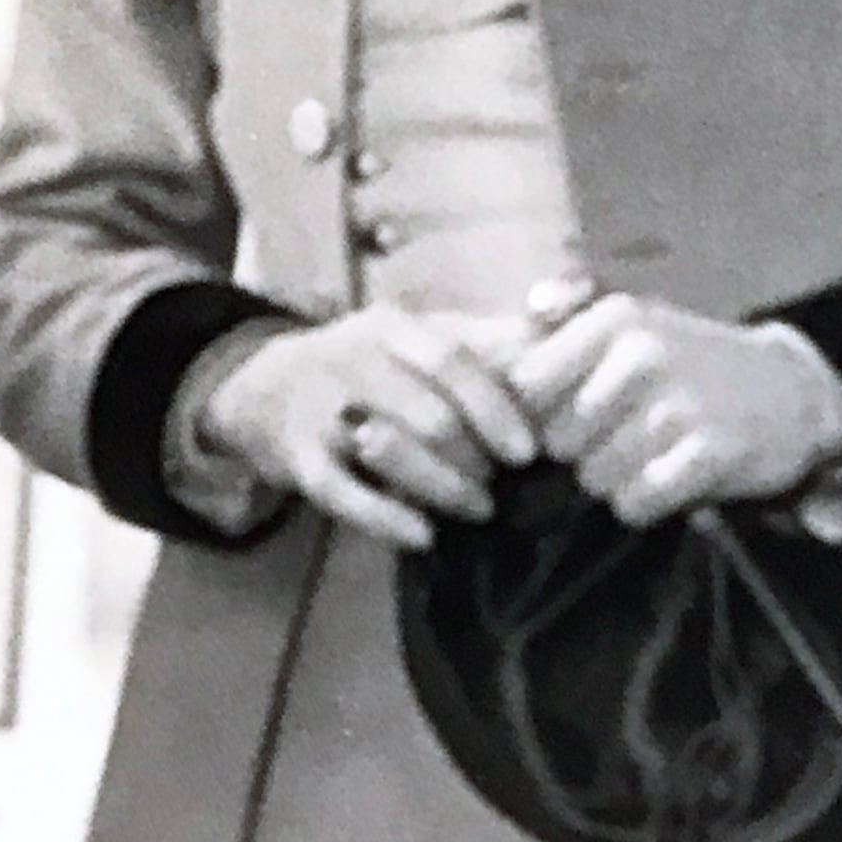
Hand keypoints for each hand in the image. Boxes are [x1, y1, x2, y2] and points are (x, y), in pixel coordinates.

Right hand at [196, 305, 540, 548]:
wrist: (264, 385)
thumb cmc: (368, 364)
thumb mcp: (423, 337)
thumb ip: (495, 336)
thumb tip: (577, 306)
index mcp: (390, 328)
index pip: (449, 362)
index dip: (494, 408)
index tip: (528, 451)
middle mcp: (351, 358)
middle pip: (427, 413)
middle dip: (473, 457)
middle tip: (498, 486)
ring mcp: (319, 407)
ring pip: (390, 450)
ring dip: (443, 488)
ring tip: (475, 510)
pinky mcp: (295, 455)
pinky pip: (342, 491)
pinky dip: (386, 517)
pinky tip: (422, 535)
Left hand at [503, 283, 841, 527]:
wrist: (792, 391)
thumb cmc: (689, 360)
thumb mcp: (632, 321)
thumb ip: (571, 311)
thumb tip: (534, 304)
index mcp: (615, 319)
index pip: (526, 386)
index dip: (538, 413)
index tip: (565, 416)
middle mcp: (642, 356)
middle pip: (558, 439)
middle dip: (578, 452)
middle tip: (615, 442)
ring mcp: (679, 405)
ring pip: (594, 476)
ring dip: (613, 480)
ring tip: (644, 460)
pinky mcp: (711, 454)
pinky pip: (636, 502)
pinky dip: (643, 504)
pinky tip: (665, 484)